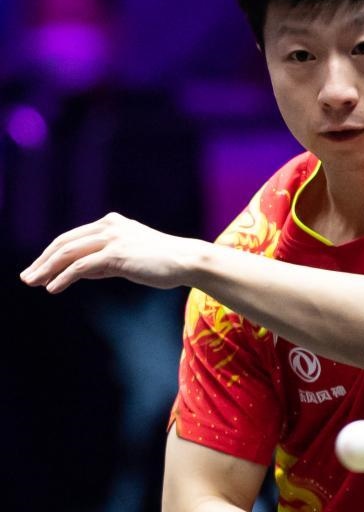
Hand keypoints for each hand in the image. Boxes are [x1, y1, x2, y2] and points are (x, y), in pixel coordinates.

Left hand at [20, 213, 202, 292]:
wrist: (186, 261)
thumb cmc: (163, 262)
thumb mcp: (129, 258)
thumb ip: (104, 262)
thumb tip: (79, 272)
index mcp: (111, 223)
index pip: (73, 237)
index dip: (52, 253)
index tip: (39, 268)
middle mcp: (109, 226)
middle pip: (65, 242)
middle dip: (43, 260)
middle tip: (27, 276)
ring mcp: (112, 239)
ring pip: (68, 253)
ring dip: (47, 269)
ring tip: (33, 282)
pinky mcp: (116, 254)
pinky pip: (81, 266)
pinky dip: (63, 277)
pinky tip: (52, 288)